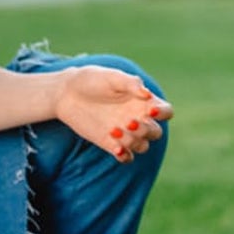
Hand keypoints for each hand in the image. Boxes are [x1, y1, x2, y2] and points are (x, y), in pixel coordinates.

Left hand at [52, 65, 172, 162]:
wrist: (67, 93)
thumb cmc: (91, 80)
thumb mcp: (111, 77)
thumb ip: (130, 83)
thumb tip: (147, 94)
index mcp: (143, 101)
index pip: (166, 112)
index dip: (163, 114)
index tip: (149, 111)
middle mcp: (138, 118)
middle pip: (156, 133)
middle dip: (146, 130)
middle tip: (129, 122)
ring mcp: (126, 132)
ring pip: (143, 146)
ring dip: (133, 142)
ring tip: (113, 131)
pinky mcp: (112, 143)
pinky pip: (127, 157)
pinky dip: (125, 155)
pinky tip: (115, 148)